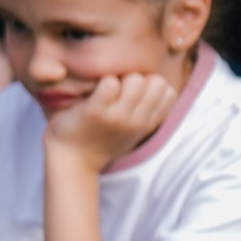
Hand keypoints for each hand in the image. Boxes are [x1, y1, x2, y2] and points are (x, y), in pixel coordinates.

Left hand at [42, 69, 177, 171]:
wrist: (71, 163)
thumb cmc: (98, 140)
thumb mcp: (130, 132)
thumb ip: (145, 112)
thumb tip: (154, 83)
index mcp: (147, 125)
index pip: (169, 93)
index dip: (151, 85)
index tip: (134, 93)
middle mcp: (137, 123)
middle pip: (157, 81)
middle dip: (137, 78)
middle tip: (119, 90)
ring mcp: (117, 118)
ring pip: (136, 79)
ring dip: (120, 78)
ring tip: (107, 91)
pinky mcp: (96, 112)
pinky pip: (109, 83)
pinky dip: (102, 81)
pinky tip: (94, 93)